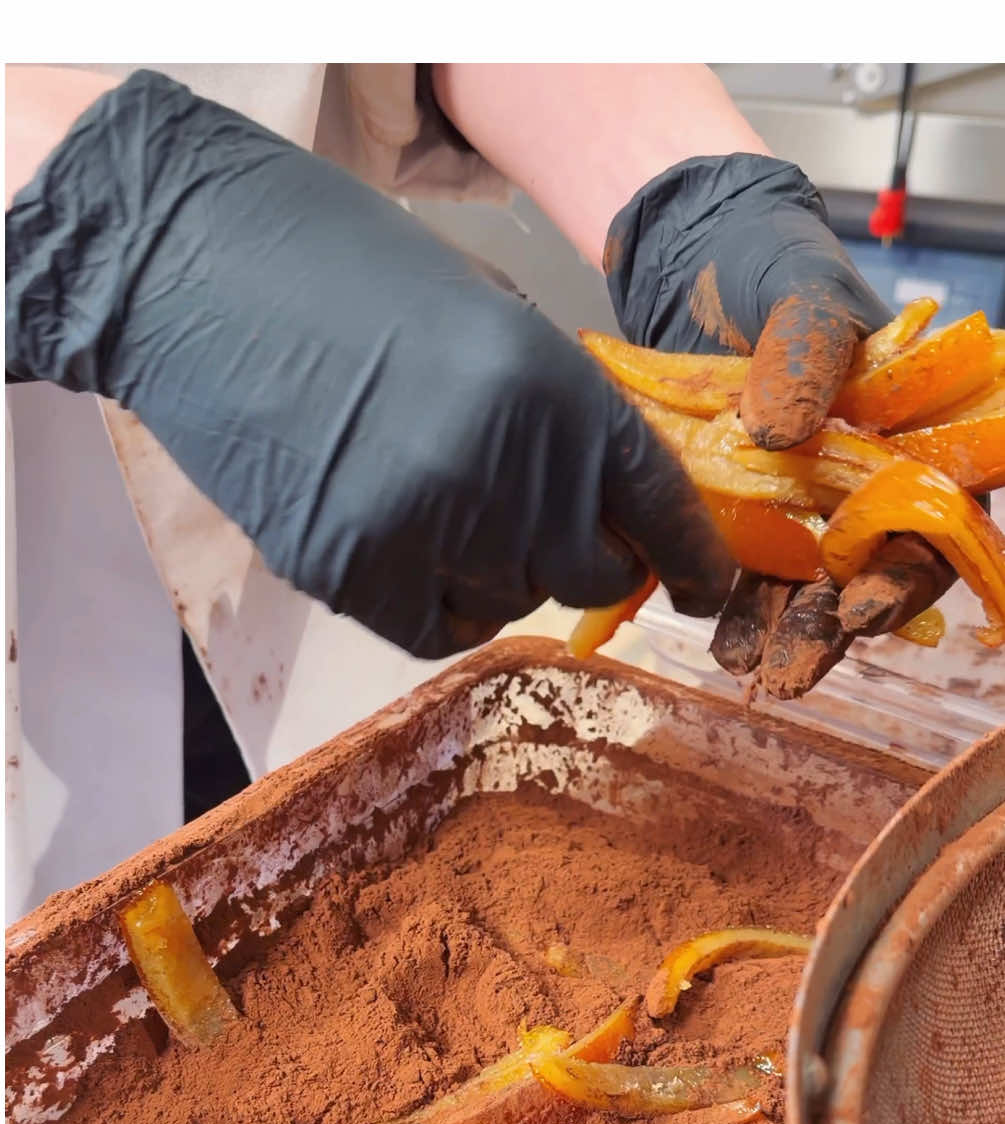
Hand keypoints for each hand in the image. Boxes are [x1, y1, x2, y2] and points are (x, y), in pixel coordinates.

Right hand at [6, 70, 731, 660]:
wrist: (204, 271)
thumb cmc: (354, 278)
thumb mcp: (493, 321)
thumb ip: (562, 417)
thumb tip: (614, 506)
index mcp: (552, 389)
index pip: (655, 505)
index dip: (690, 558)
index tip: (706, 590)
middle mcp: (499, 470)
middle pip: (585, 573)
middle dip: (584, 561)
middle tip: (551, 533)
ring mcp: (419, 528)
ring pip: (509, 603)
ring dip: (500, 574)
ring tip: (448, 510)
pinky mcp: (346, 572)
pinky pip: (435, 631)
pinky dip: (441, 606)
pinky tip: (414, 554)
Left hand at [604, 154, 952, 696]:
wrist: (696, 264)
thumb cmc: (776, 266)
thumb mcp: (804, 293)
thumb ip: (808, 349)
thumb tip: (783, 429)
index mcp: (912, 438)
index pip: (931, 525)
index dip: (906, 577)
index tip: (864, 606)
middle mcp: (861, 484)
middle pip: (864, 575)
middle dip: (830, 628)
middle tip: (792, 667)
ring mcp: (798, 503)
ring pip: (800, 586)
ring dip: (776, 632)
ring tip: (745, 665)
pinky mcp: (736, 510)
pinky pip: (737, 567)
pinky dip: (725, 602)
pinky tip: (706, 630)